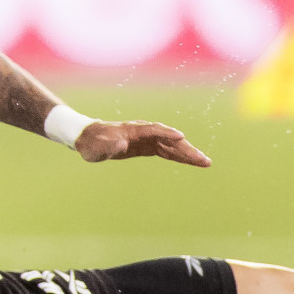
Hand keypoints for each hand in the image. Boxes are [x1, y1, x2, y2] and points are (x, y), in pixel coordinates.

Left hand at [76, 121, 210, 166]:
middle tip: (203, 160)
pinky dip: (179, 157)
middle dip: (186, 149)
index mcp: (133, 130)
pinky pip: (167, 151)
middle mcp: (143, 132)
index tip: (181, 138)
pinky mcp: (147, 147)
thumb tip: (122, 142)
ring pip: (171, 146)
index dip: (167, 134)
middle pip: (168, 139)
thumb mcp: (97, 147)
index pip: (153, 130)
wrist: (89, 139)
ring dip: (188, 154)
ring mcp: (147, 139)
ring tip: (205, 163)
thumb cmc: (91, 142)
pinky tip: (191, 162)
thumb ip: (109, 145)